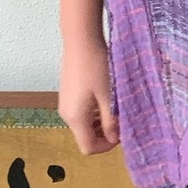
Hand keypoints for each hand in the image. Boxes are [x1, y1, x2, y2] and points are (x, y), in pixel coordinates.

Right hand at [59, 37, 120, 154]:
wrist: (80, 39)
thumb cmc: (96, 66)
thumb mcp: (109, 96)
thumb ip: (112, 121)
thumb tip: (114, 139)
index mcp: (75, 118)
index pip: (88, 148)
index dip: (106, 146)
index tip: (122, 133)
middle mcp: (66, 114)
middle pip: (85, 136)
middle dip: (105, 134)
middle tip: (122, 120)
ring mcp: (66, 103)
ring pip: (85, 124)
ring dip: (101, 122)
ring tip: (116, 107)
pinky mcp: (68, 93)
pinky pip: (82, 111)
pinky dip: (95, 111)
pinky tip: (106, 97)